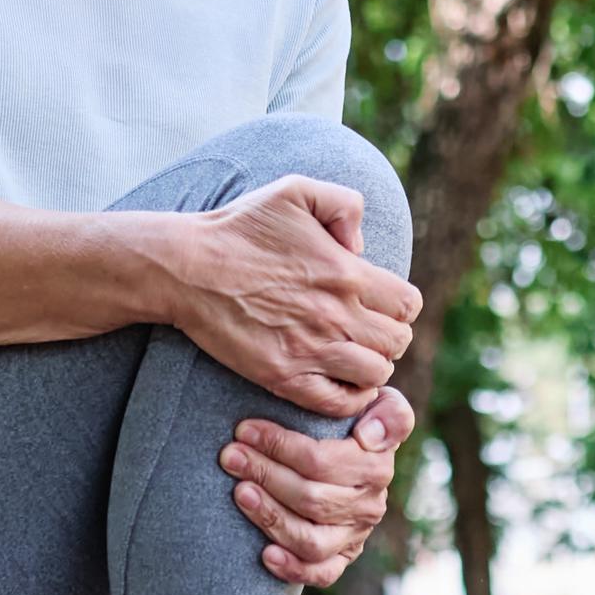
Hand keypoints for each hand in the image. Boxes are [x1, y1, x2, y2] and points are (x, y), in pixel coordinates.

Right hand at [168, 175, 421, 417]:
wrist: (187, 267)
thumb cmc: (239, 227)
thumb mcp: (295, 190)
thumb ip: (345, 205)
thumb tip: (361, 247)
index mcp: (345, 272)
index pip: (408, 304)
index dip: (399, 305)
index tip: (379, 303)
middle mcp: (335, 315)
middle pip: (397, 342)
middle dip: (388, 336)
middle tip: (364, 329)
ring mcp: (310, 350)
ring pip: (376, 375)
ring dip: (370, 366)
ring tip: (351, 355)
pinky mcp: (283, 377)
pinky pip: (339, 404)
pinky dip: (350, 398)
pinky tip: (339, 381)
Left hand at [219, 385, 416, 587]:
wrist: (350, 453)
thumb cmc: (351, 422)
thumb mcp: (377, 404)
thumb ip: (389, 412)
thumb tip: (369, 437)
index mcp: (376, 466)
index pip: (321, 461)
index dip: (280, 446)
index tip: (244, 430)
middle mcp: (369, 505)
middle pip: (310, 498)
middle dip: (264, 474)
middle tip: (230, 456)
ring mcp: (355, 536)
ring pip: (311, 538)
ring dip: (270, 516)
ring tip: (239, 492)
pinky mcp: (341, 559)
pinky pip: (322, 573)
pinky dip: (293, 568)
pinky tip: (265, 555)